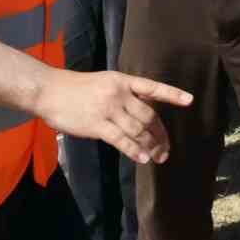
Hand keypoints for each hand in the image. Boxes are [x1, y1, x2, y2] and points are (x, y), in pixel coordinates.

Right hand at [34, 69, 192, 164]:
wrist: (49, 90)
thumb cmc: (75, 88)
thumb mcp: (104, 82)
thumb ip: (123, 94)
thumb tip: (141, 114)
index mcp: (123, 81)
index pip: (153, 87)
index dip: (172, 94)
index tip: (189, 101)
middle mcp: (119, 93)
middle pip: (148, 115)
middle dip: (160, 134)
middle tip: (166, 149)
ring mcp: (108, 109)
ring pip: (138, 130)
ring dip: (150, 145)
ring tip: (158, 157)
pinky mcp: (97, 125)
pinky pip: (121, 140)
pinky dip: (134, 150)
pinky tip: (142, 158)